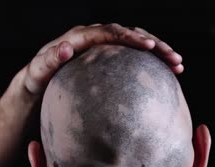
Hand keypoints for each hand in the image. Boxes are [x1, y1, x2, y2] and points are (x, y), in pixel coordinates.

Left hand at [19, 23, 183, 95]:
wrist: (37, 85)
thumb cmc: (36, 80)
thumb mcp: (37, 71)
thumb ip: (49, 60)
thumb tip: (67, 47)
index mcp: (80, 37)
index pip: (111, 33)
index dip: (132, 38)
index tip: (151, 48)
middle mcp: (94, 37)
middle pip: (130, 34)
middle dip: (155, 44)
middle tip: (175, 59)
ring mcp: (102, 48)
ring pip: (136, 43)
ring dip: (159, 52)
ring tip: (178, 65)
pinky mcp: (107, 60)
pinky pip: (132, 57)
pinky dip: (149, 63)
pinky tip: (166, 74)